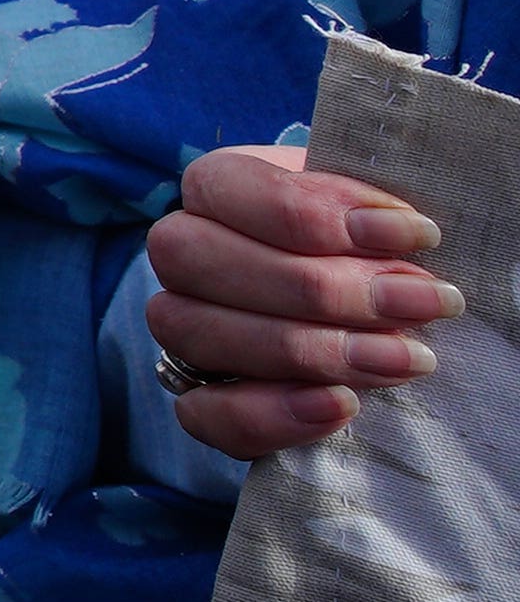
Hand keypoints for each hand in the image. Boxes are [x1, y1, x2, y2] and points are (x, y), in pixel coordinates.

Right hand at [149, 141, 458, 460]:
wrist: (390, 313)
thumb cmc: (386, 248)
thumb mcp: (384, 213)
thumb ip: (383, 216)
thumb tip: (413, 238)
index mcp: (219, 188)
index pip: (225, 188)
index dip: (311, 214)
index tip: (414, 234)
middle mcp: (183, 253)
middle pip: (196, 259)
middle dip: (319, 289)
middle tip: (418, 304)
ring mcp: (183, 328)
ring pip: (193, 332)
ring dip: (307, 350)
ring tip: (402, 359)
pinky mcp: (201, 398)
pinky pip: (202, 414)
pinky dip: (269, 414)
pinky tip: (340, 405)